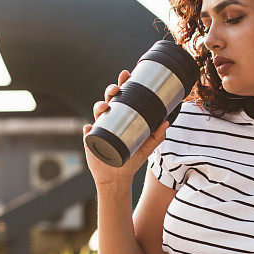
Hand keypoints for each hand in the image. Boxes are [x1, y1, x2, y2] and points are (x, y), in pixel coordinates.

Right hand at [82, 69, 168, 186]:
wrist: (118, 178)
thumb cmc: (131, 160)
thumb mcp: (146, 148)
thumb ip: (157, 136)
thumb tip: (166, 122)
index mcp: (122, 117)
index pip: (123, 96)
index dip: (123, 84)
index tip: (127, 74)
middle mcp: (110, 119)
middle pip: (108, 99)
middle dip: (110, 91)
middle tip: (116, 89)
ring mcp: (99, 129)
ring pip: (97, 112)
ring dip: (99, 106)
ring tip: (104, 107)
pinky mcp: (91, 141)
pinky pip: (87, 133)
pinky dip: (87, 129)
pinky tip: (89, 128)